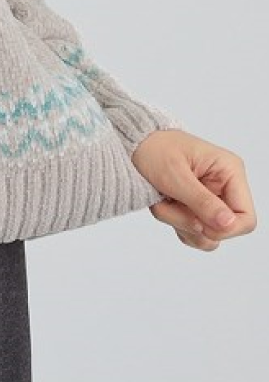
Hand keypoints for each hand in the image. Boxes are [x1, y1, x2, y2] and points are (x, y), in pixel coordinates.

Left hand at [131, 128, 256, 250]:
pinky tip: (165, 204)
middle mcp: (226, 187)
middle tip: (170, 204)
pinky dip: (175, 224)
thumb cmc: (154, 149)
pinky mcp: (199, 209)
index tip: (197, 221)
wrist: (135, 144)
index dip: (224, 229)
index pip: (246, 219)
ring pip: (207, 236)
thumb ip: (202, 202)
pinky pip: (194, 234)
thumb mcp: (175, 176)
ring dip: (180, 223)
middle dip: (193, 224)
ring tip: (163, 201)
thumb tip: (229, 224)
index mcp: (230, 172)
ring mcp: (213, 200)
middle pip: (225, 231)